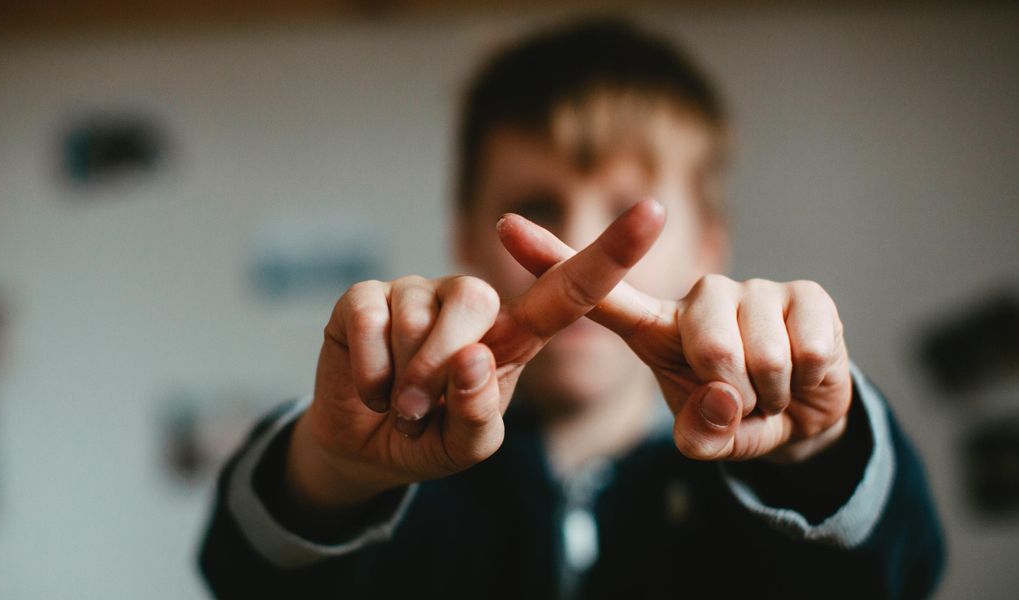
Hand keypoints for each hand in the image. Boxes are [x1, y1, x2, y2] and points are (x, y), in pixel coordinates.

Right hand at [287, 200, 667, 510]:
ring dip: (401, 380)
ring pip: (417, 320)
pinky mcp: (366, 294)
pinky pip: (369, 322)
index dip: (612, 252)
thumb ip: (478, 414)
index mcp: (514, 334)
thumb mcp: (466, 446)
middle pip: (477, 306)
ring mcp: (418, 291)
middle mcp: (471, 302)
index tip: (655, 211)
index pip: (570, 290)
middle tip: (420, 412)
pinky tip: (369, 385)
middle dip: (442, 370)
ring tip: (396, 401)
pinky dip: (369, 371)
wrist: (363, 447)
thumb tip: (472, 356)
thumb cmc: (429, 437)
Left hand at [497, 209, 852, 462]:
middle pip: (707, 344)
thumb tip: (721, 400)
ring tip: (768, 390)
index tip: (504, 225)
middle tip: (741, 402)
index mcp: (657, 327)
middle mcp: (700, 296)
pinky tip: (802, 373)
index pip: (599, 293)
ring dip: (771, 393)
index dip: (552, 259)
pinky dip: (807, 382)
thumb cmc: (739, 419)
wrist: (807, 418)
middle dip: (733, 393)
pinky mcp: (805, 293)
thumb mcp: (710, 438)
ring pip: (760, 353)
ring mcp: (753, 289)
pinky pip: (806, 350)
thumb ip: (703, 434)